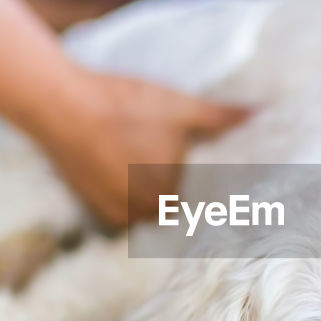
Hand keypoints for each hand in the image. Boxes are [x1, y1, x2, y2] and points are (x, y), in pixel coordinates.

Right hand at [33, 70, 248, 225]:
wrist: (58, 105)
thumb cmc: (124, 106)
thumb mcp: (179, 107)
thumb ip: (222, 117)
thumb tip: (262, 113)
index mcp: (169, 199)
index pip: (205, 207)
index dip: (218, 193)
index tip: (234, 185)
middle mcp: (141, 215)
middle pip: (176, 210)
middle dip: (188, 193)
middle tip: (199, 172)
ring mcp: (114, 212)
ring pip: (149, 209)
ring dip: (158, 194)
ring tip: (164, 167)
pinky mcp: (93, 203)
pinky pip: (125, 205)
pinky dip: (133, 191)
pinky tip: (135, 168)